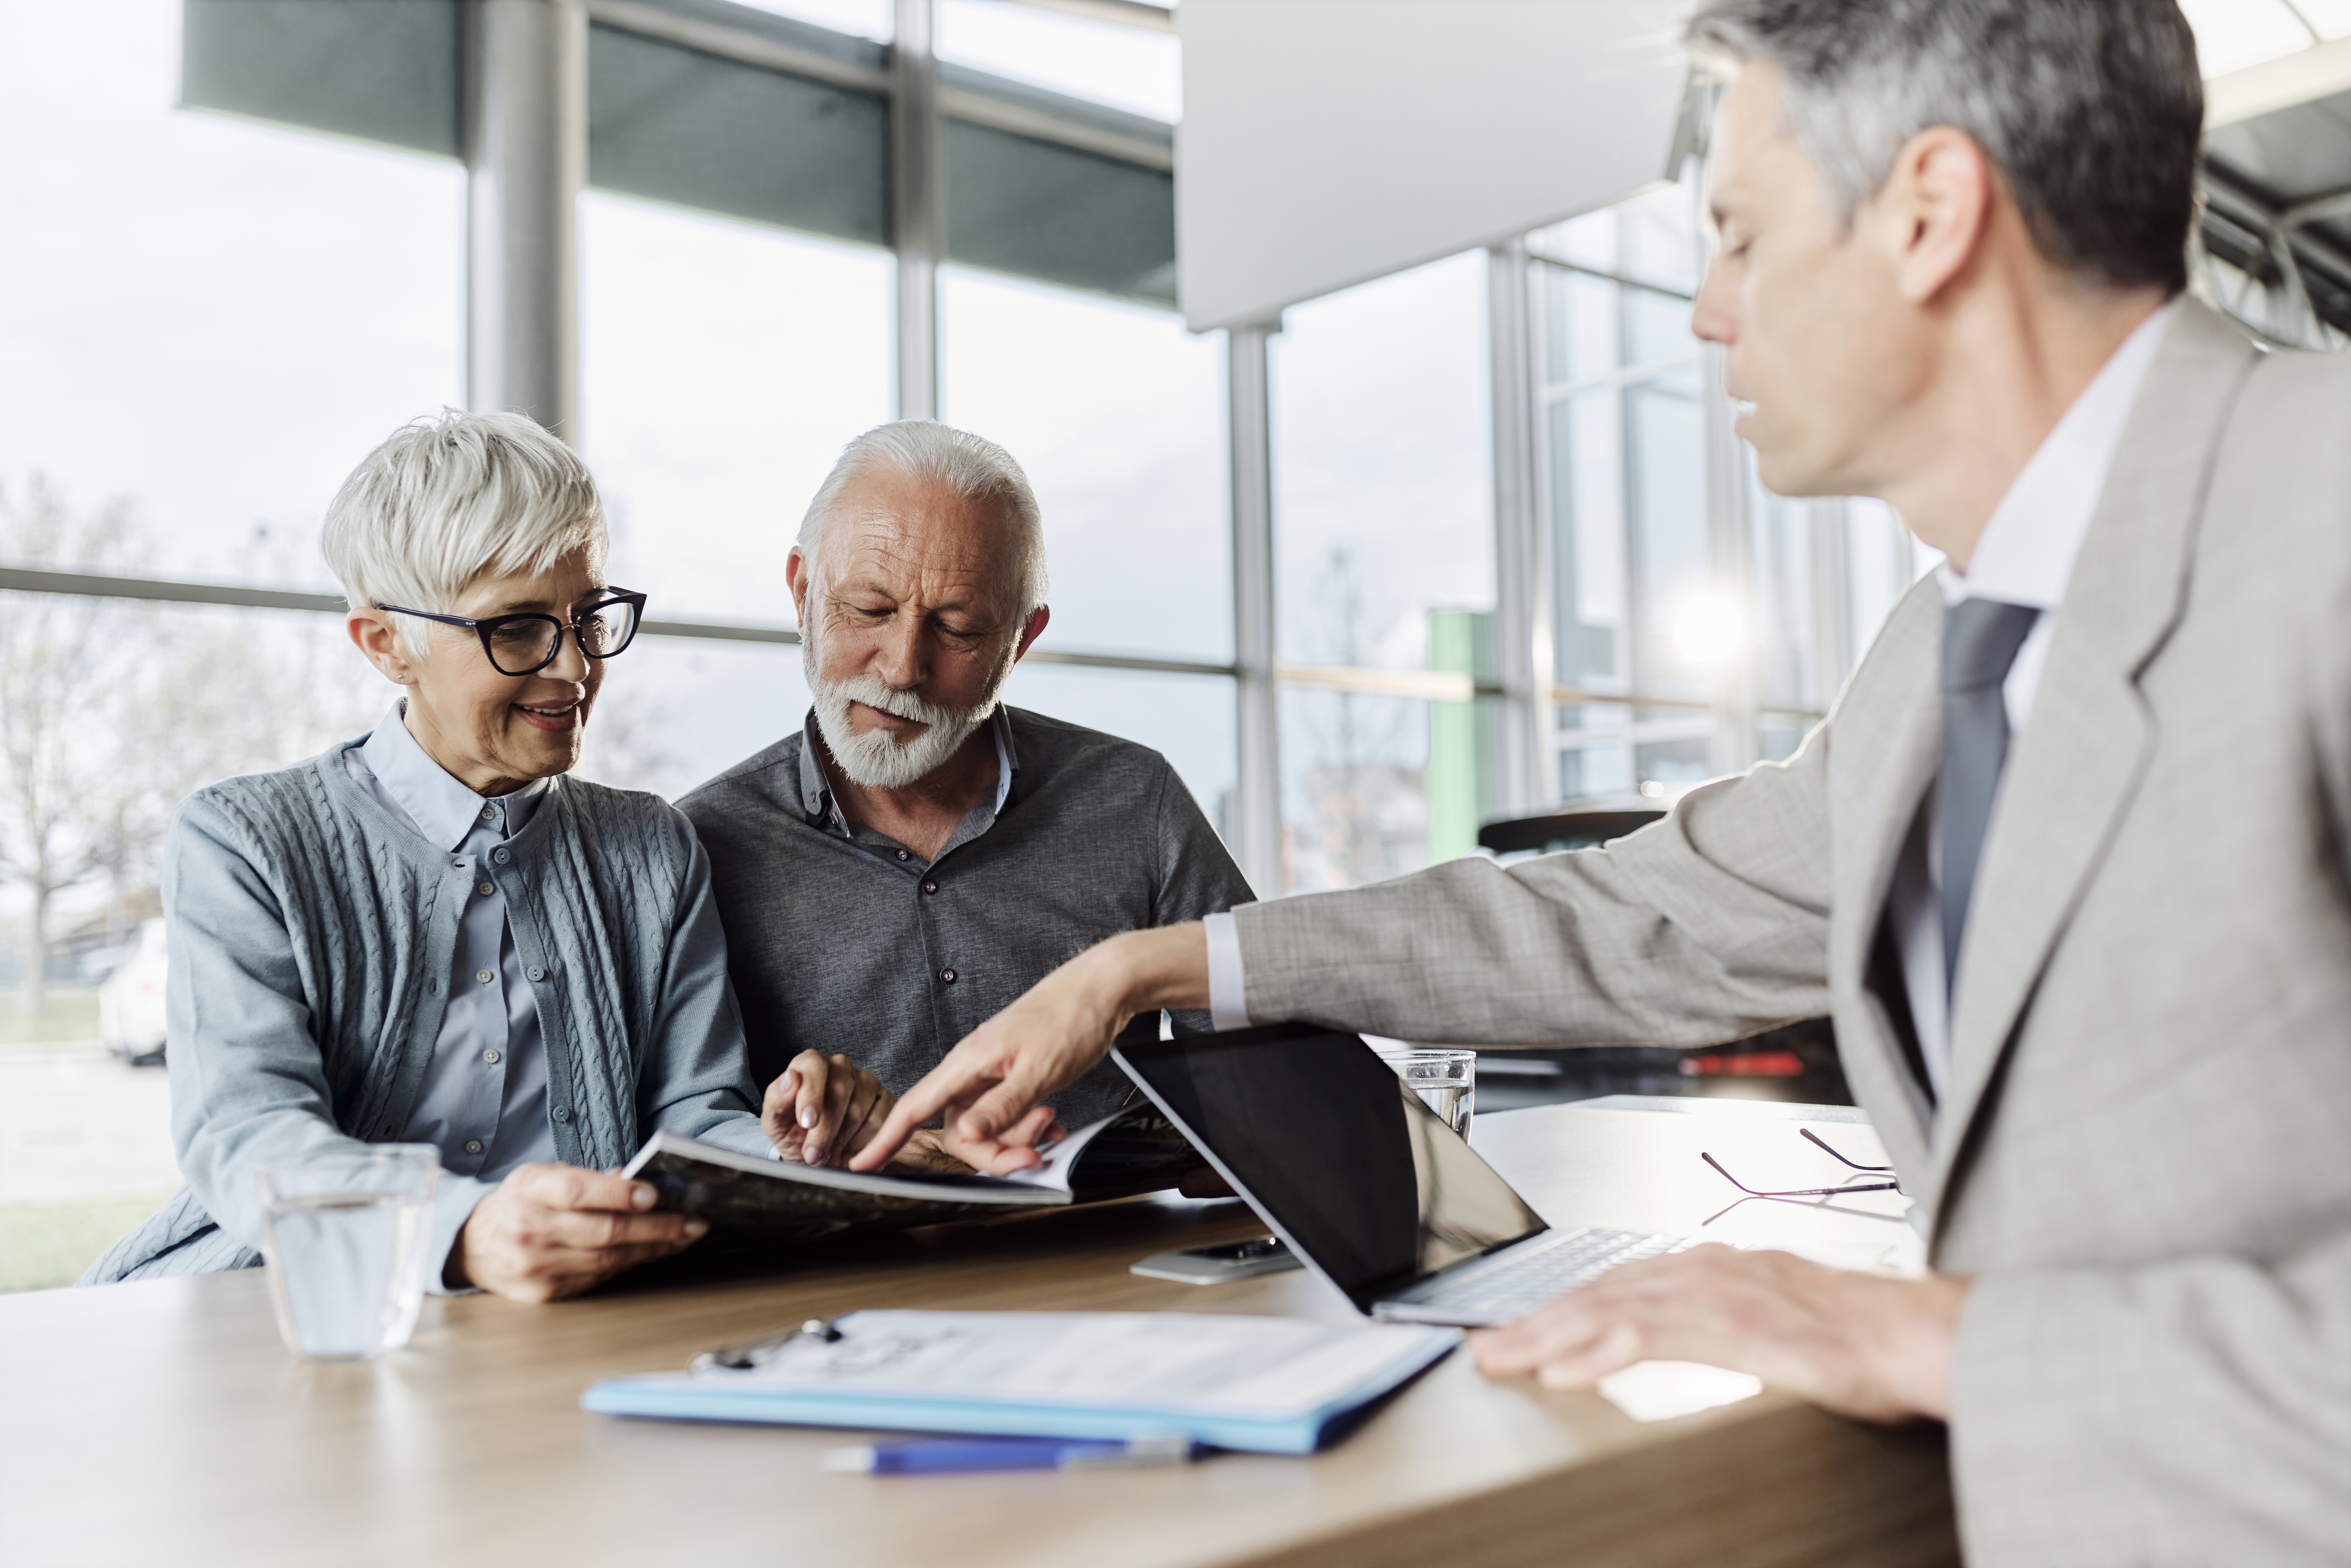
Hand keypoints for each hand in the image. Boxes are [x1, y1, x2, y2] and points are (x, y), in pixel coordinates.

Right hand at [449, 1163, 706, 1302]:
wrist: (475, 1245)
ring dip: (653, 1248)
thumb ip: (588, 1178)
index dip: (619, 1194)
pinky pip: (597, 1278)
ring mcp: (535, 1266)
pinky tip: (653, 1252)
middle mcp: (529, 1228)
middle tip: (692, 1222)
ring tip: (684, 1236)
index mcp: (529, 1190)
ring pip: (607, 1259)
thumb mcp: (543, 1176)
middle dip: (656, 1227)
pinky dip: (630, 1264)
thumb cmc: (520, 1203)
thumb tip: (636, 1181)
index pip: (578, 1191)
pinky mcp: (544, 1293)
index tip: (654, 1194)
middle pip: (603, 1231)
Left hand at [763, 1050, 895, 1166]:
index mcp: (810, 1065)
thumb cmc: (795, 1137)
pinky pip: (879, 1121)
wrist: (819, 1159)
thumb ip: (777, 1100)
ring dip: (841, 1140)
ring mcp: (866, 1082)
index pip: (814, 1065)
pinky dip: (862, 1143)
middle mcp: (840, 1068)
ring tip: (830, 1152)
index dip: (812, 1095)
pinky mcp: (885, 1100)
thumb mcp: (776, 1124)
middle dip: (825, 1129)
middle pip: (839, 1091)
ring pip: (859, 1109)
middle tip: (814, 1155)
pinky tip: (850, 1149)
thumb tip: (790, 1077)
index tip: (807, 1122)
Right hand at [849, 924, 1210, 1173]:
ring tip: (1050, 1122)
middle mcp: (972, 1072)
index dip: (886, 1138)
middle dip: (993, 1152)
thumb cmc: (1069, 1019)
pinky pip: (1006, 1119)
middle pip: (958, 1134)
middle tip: (1033, 1150)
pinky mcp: (1012, 1079)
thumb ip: (1002, 1106)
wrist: (1099, 992)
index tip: (860, 1164)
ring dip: (1016, 1139)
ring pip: (986, 1130)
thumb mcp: (1038, 1069)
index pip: (914, 1106)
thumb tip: (966, 1135)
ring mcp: (992, 1076)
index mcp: (968, 1064)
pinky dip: (1028, 1130)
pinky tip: (1051, 1125)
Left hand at [1468, 1245, 1969, 1422]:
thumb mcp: (1778, 1321)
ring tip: (1505, 1359)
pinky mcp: (1738, 1328)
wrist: (1926, 1335)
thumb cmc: (1867, 1336)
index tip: (1517, 1329)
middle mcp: (1710, 1271)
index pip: (1619, 1284)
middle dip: (1536, 1321)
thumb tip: (1684, 1336)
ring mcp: (1722, 1295)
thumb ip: (1725, 1323)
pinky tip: (1566, 1369)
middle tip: (1486, 1347)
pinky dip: (1601, 1351)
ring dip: (1550, 1336)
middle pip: (1601, 1293)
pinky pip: (1653, 1338)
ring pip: (1613, 1310)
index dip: (1561, 1307)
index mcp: (1718, 1267)